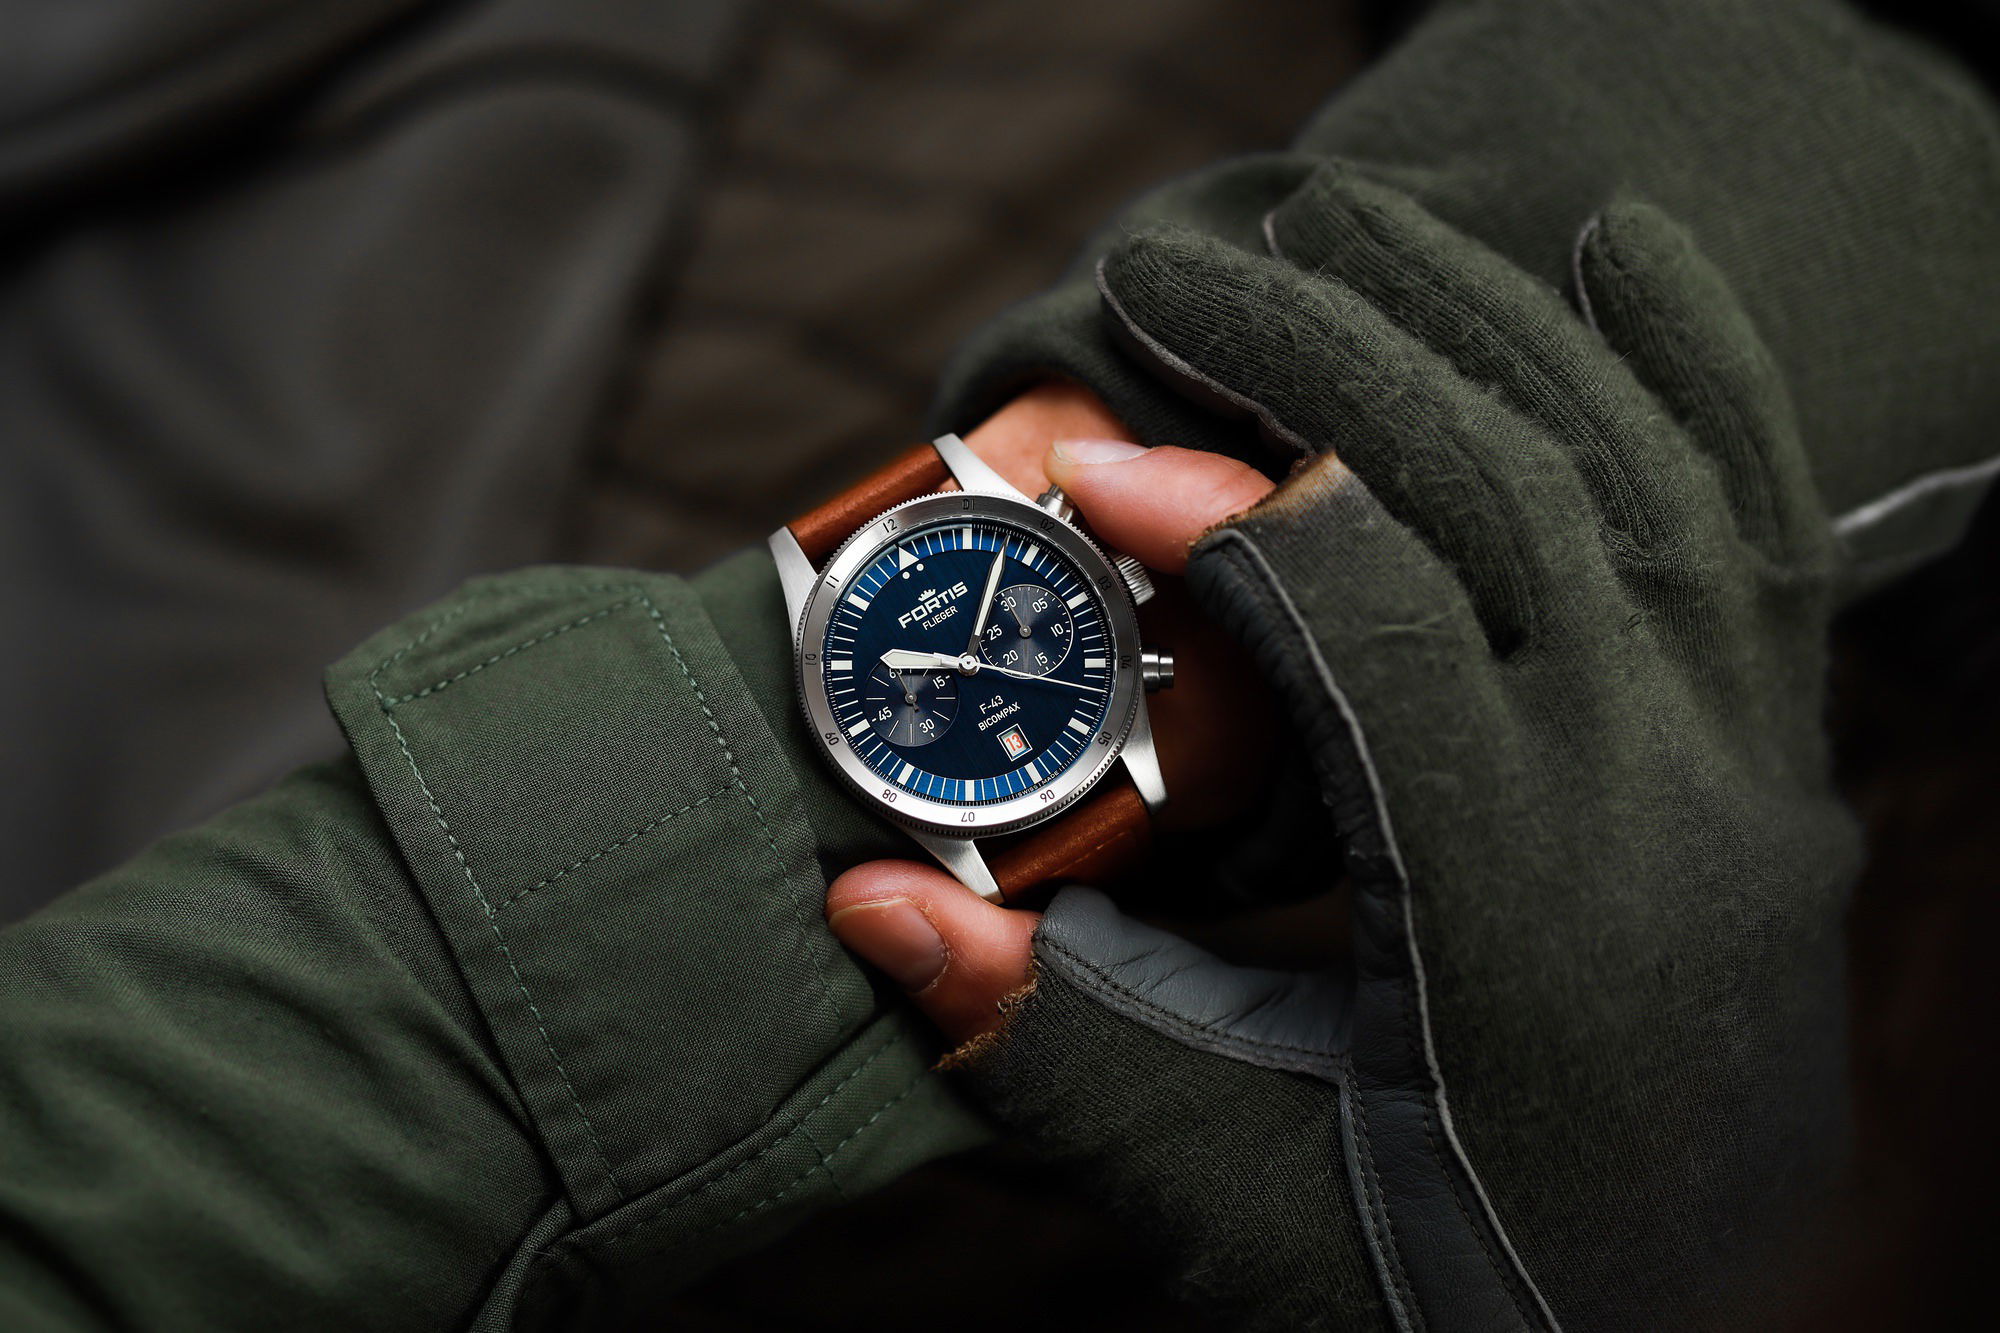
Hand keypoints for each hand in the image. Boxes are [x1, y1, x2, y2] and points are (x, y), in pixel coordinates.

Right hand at [835, 187, 1860, 1325]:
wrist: (1654, 1332)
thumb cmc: (1420, 1275)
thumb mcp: (1217, 1190)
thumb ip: (1047, 1044)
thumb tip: (867, 900)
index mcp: (1524, 914)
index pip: (1379, 628)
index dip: (1225, 524)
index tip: (1098, 467)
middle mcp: (1669, 806)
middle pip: (1505, 492)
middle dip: (1326, 357)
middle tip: (1177, 279)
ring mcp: (1746, 765)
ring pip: (1634, 468)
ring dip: (1474, 327)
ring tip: (1329, 239)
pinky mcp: (1768, 749)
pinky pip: (1757, 511)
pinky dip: (1693, 364)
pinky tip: (1611, 257)